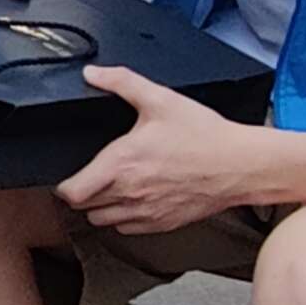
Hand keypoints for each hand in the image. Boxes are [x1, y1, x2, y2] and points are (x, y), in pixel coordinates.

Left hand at [55, 68, 266, 234]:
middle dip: (82, 194)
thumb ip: (122, 82)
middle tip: (90, 176)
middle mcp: (129, 194)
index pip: (72, 193)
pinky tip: (133, 199)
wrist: (242, 165)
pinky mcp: (163, 224)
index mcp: (121, 164)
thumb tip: (94, 74)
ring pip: (104, 222)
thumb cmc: (205, 135)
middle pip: (84, 209)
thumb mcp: (160, 99)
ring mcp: (146, 213)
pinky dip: (124, 218)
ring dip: (100, 208)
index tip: (68, 176)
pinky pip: (128, 230)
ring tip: (111, 188)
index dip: (64, 185)